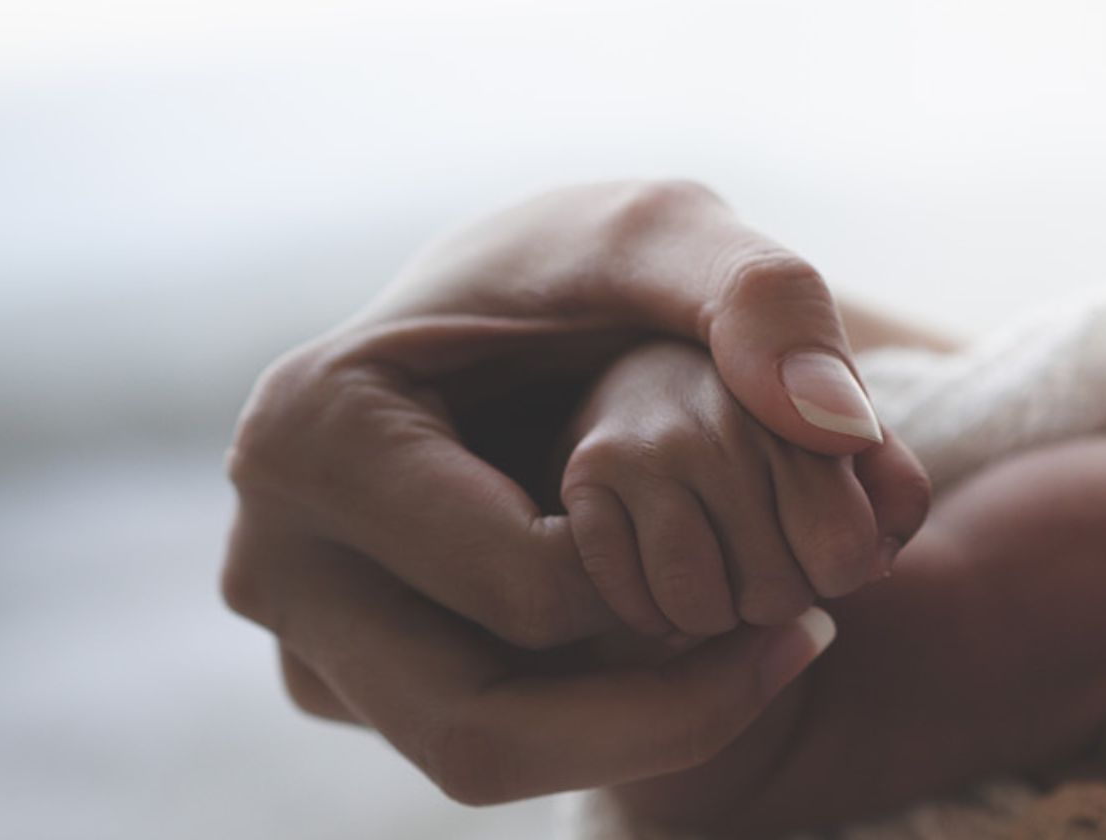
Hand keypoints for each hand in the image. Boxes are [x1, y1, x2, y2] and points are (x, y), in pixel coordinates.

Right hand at [221, 181, 930, 802]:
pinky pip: (473, 741)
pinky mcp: (340, 675)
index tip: (782, 538)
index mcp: (314, 436)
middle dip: (655, 710)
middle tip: (793, 645)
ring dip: (630, 722)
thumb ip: (762, 295)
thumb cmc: (574, 270)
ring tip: (749, 642)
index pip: (530, 596)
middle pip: (478, 730)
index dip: (677, 581)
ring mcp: (298, 632)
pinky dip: (586, 714)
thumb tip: (834, 426)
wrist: (501, 312)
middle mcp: (271, 553)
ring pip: (478, 755)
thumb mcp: (667, 236)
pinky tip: (665, 636)